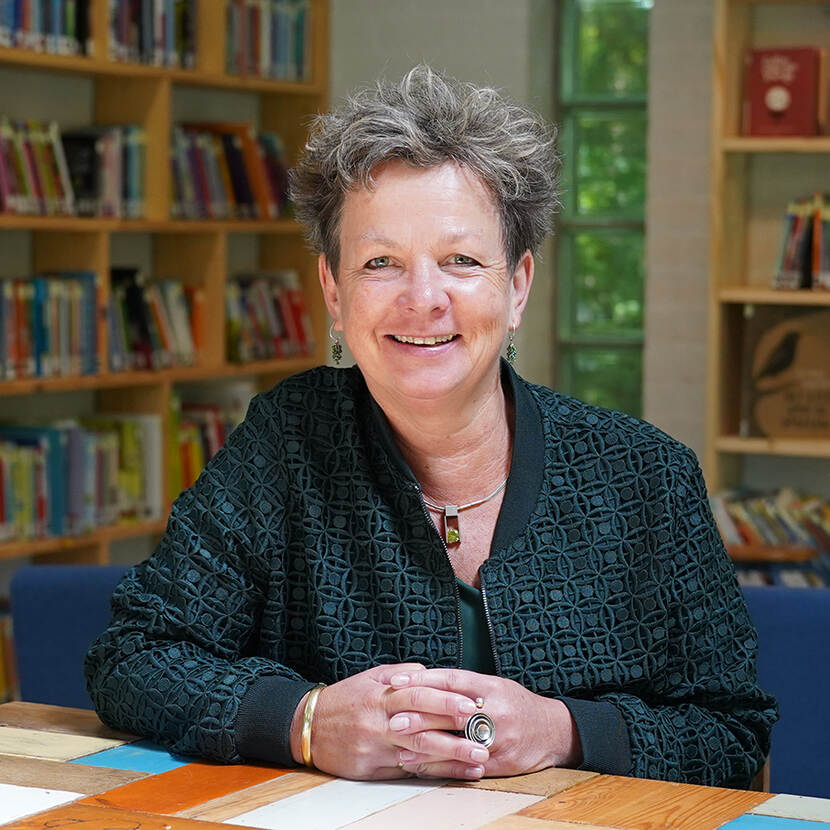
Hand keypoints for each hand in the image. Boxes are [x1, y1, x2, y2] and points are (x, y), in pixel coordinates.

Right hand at [289, 663, 487, 779]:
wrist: (307, 727)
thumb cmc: (345, 699)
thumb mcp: (370, 677)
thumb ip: (402, 674)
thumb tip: (430, 673)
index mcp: (381, 695)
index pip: (418, 695)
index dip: (446, 700)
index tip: (472, 704)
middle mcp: (380, 722)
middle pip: (422, 726)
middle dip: (455, 732)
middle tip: (485, 736)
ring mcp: (376, 747)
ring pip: (418, 753)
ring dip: (451, 759)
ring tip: (478, 761)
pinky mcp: (372, 769)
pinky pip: (407, 772)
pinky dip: (434, 773)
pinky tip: (456, 774)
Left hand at [382, 668, 582, 778]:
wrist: (552, 731)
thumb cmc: (516, 704)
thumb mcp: (493, 685)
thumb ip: (463, 685)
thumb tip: (424, 680)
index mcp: (491, 686)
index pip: (450, 680)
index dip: (421, 680)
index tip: (396, 682)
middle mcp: (495, 710)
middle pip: (450, 711)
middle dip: (418, 715)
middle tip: (392, 718)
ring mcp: (498, 738)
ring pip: (455, 741)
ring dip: (424, 745)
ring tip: (398, 744)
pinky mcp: (500, 762)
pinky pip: (465, 766)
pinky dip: (440, 766)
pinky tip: (421, 765)